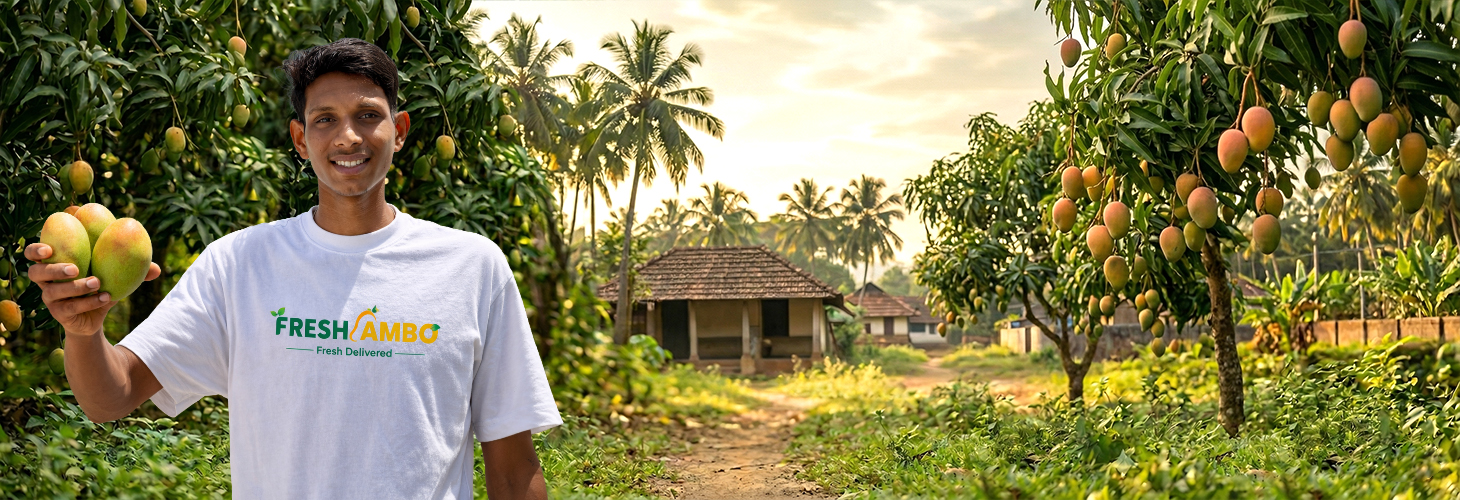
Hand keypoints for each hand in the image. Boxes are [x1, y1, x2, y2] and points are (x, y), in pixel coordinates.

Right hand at [25, 243, 161, 336]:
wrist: (95, 317)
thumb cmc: (101, 286)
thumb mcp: (113, 274)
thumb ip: (132, 268)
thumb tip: (157, 268)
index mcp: (53, 263)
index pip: (33, 253)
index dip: (35, 250)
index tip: (49, 248)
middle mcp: (46, 281)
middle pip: (35, 273)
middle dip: (53, 269)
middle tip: (74, 268)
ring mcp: (50, 298)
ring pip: (53, 291)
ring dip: (75, 287)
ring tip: (96, 282)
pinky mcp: (58, 313)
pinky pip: (70, 307)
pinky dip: (89, 301)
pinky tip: (105, 297)